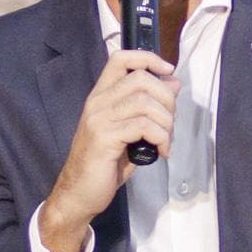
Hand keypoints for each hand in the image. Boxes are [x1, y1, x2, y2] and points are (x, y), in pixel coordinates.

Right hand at [38, 50, 177, 251]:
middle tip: (170, 122)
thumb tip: (172, 84)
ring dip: (166, 122)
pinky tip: (161, 152)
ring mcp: (99, 119)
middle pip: (140, 78)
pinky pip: (143, 126)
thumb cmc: (104, 164)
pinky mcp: (104, 138)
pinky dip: (161, 138)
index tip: (168, 70)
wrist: (78, 193)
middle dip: (167, 98)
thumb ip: (147, 108)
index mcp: (101, 96)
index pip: (121, 58)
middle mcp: (97, 102)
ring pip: (145, 102)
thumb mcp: (129, 131)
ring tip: (166, 140)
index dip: (148, 58)